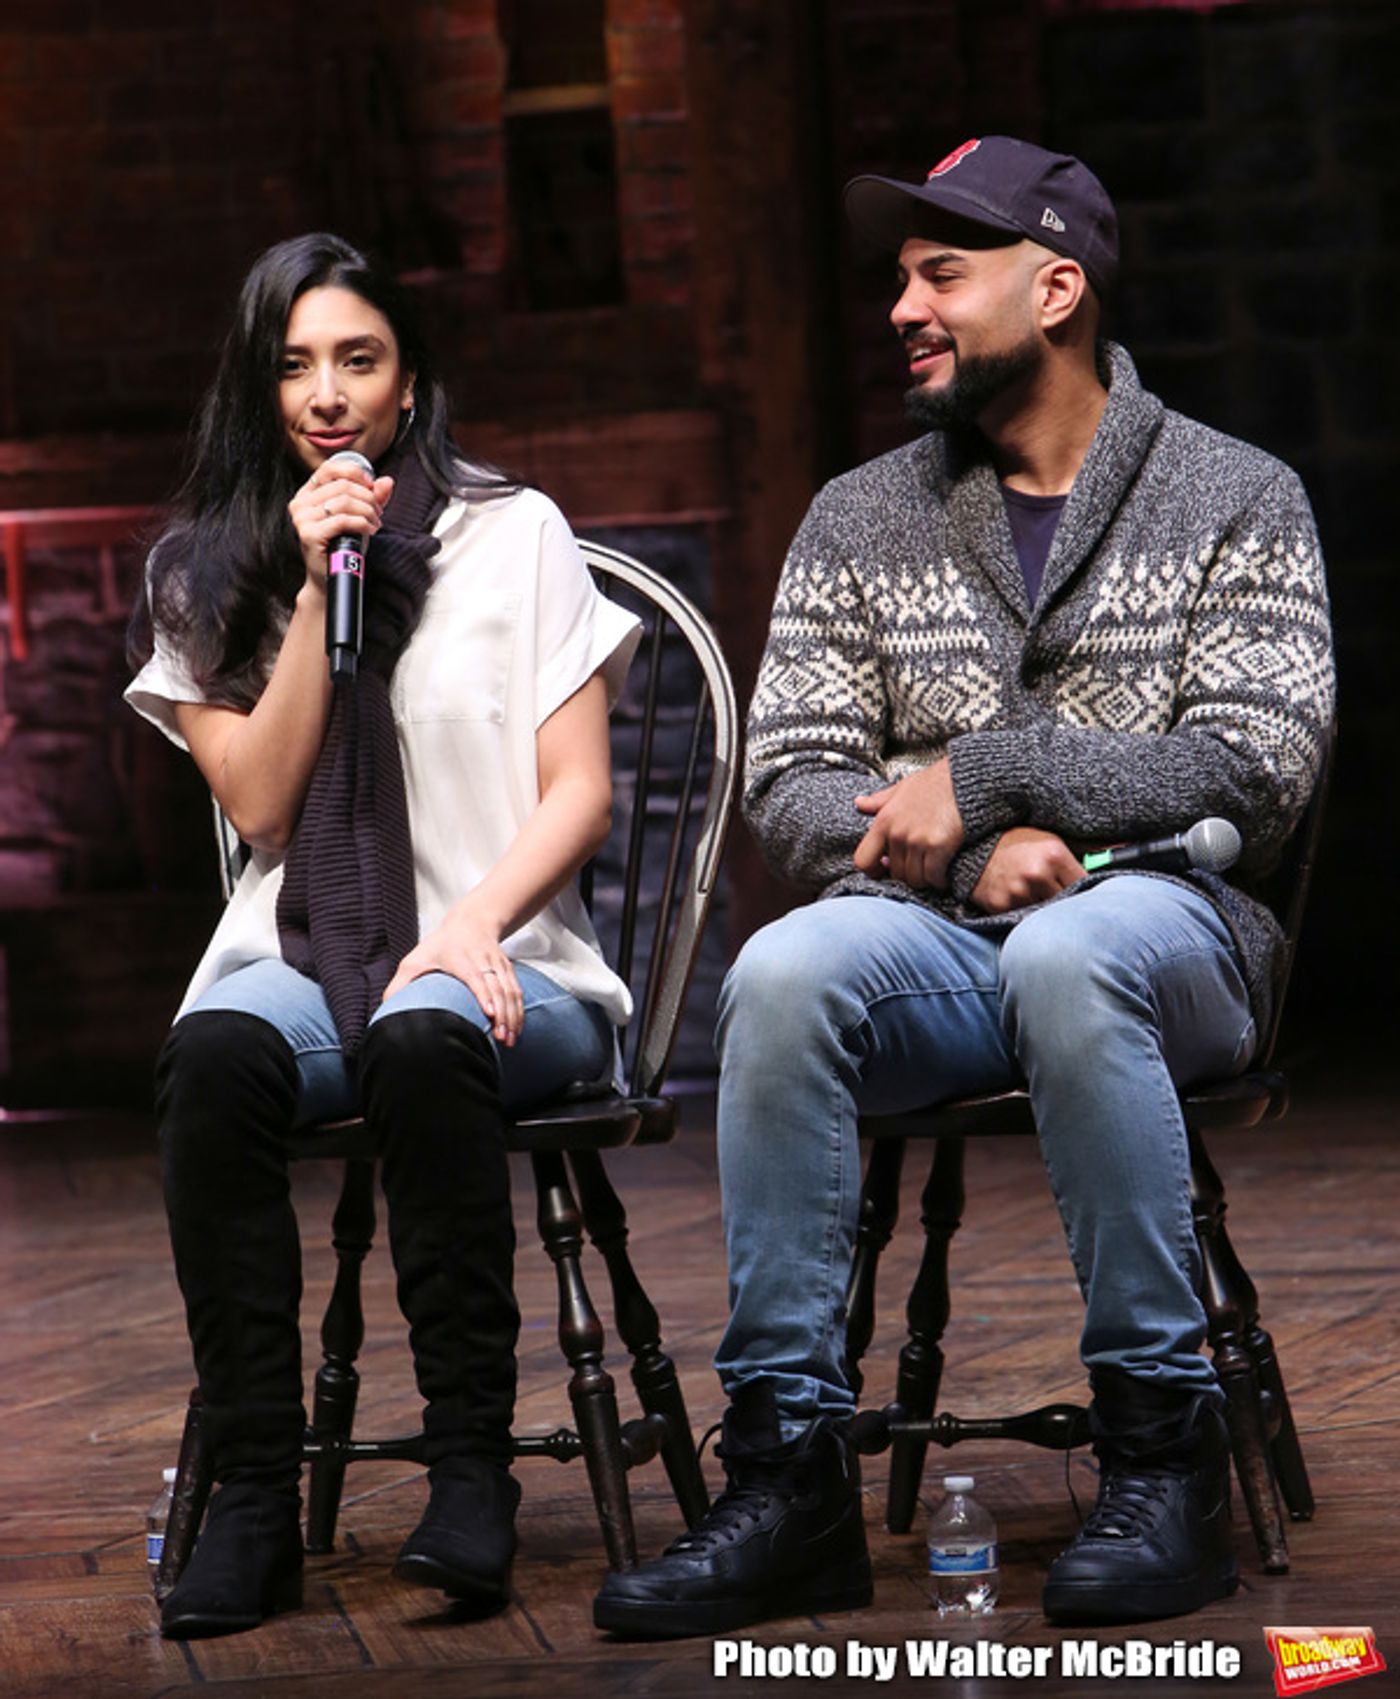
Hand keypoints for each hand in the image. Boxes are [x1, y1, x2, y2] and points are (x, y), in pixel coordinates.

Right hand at [288, 462, 393, 586]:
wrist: (331, 575)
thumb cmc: (342, 545)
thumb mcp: (359, 515)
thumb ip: (372, 497)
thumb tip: (387, 481)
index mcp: (308, 493)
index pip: (331, 468)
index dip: (355, 473)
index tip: (372, 488)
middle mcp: (300, 503)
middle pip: (342, 485)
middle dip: (368, 498)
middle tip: (378, 513)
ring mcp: (302, 518)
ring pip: (344, 501)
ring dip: (367, 512)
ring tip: (374, 524)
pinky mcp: (309, 534)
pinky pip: (342, 520)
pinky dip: (362, 523)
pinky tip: (369, 530)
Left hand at [382, 900, 523, 1045]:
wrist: (472, 922)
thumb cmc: (440, 945)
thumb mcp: (415, 960)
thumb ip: (400, 984)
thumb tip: (386, 1008)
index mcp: (460, 958)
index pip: (475, 977)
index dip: (484, 995)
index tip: (490, 1014)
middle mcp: (482, 960)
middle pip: (497, 988)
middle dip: (502, 1014)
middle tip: (501, 1038)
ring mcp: (497, 965)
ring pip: (510, 991)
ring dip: (512, 1016)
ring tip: (509, 1039)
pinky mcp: (507, 969)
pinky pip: (517, 991)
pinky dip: (518, 1011)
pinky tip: (516, 1029)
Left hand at [853, 759, 964, 888]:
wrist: (969, 777)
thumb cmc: (938, 782)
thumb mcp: (904, 787)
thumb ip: (880, 800)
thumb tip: (859, 803)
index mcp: (884, 820)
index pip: (863, 860)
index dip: (873, 870)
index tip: (885, 870)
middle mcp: (897, 833)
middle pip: (895, 873)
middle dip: (908, 874)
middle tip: (920, 867)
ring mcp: (917, 841)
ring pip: (914, 879)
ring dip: (925, 879)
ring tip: (934, 870)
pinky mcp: (939, 846)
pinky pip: (934, 877)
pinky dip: (940, 880)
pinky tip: (946, 872)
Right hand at [971, 827, 1083, 913]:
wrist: (972, 848)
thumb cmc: (1016, 842)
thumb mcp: (1050, 840)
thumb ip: (1085, 849)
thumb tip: (1122, 847)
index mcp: (1054, 854)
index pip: (1085, 884)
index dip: (1083, 888)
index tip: (1079, 889)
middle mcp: (1037, 873)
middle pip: (1067, 902)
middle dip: (1064, 900)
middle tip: (1052, 890)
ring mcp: (1018, 892)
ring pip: (1046, 913)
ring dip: (1043, 908)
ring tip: (1032, 892)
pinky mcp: (1001, 905)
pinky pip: (1022, 917)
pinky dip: (1023, 912)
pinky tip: (1016, 897)